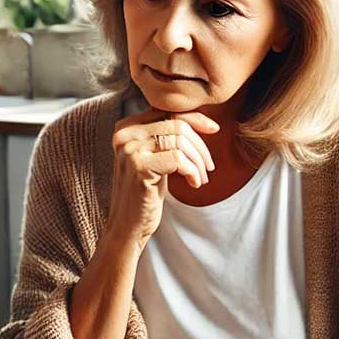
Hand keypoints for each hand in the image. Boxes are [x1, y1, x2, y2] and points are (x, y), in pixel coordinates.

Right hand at [104, 110, 218, 250]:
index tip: (214, 130)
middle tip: (207, 167)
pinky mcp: (139, 167)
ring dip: (198, 162)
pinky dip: (193, 171)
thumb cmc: (144, 193)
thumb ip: (165, 135)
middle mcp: (124, 135)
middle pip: (177, 126)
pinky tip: (194, 184)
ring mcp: (130, 150)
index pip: (167, 112)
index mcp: (125, 127)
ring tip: (200, 178)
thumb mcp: (155, 158)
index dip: (195, 119)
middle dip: (200, 146)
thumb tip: (198, 118)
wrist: (127, 226)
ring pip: (180, 141)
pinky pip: (178, 159)